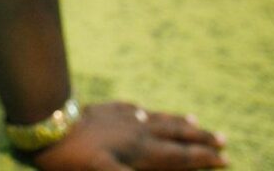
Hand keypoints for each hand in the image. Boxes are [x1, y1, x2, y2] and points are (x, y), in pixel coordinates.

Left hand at [31, 102, 227, 169]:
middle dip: (201, 139)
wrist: (46, 123)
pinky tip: (145, 110)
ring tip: (194, 121)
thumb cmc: (74, 158)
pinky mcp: (104, 109)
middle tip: (223, 140)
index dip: (204, 159)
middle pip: (176, 135)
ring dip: (179, 122)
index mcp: (142, 151)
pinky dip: (145, 112)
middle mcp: (138, 131)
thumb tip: (174, 170)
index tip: (227, 159)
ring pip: (157, 119)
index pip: (182, 157)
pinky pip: (131, 108)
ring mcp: (122, 117)